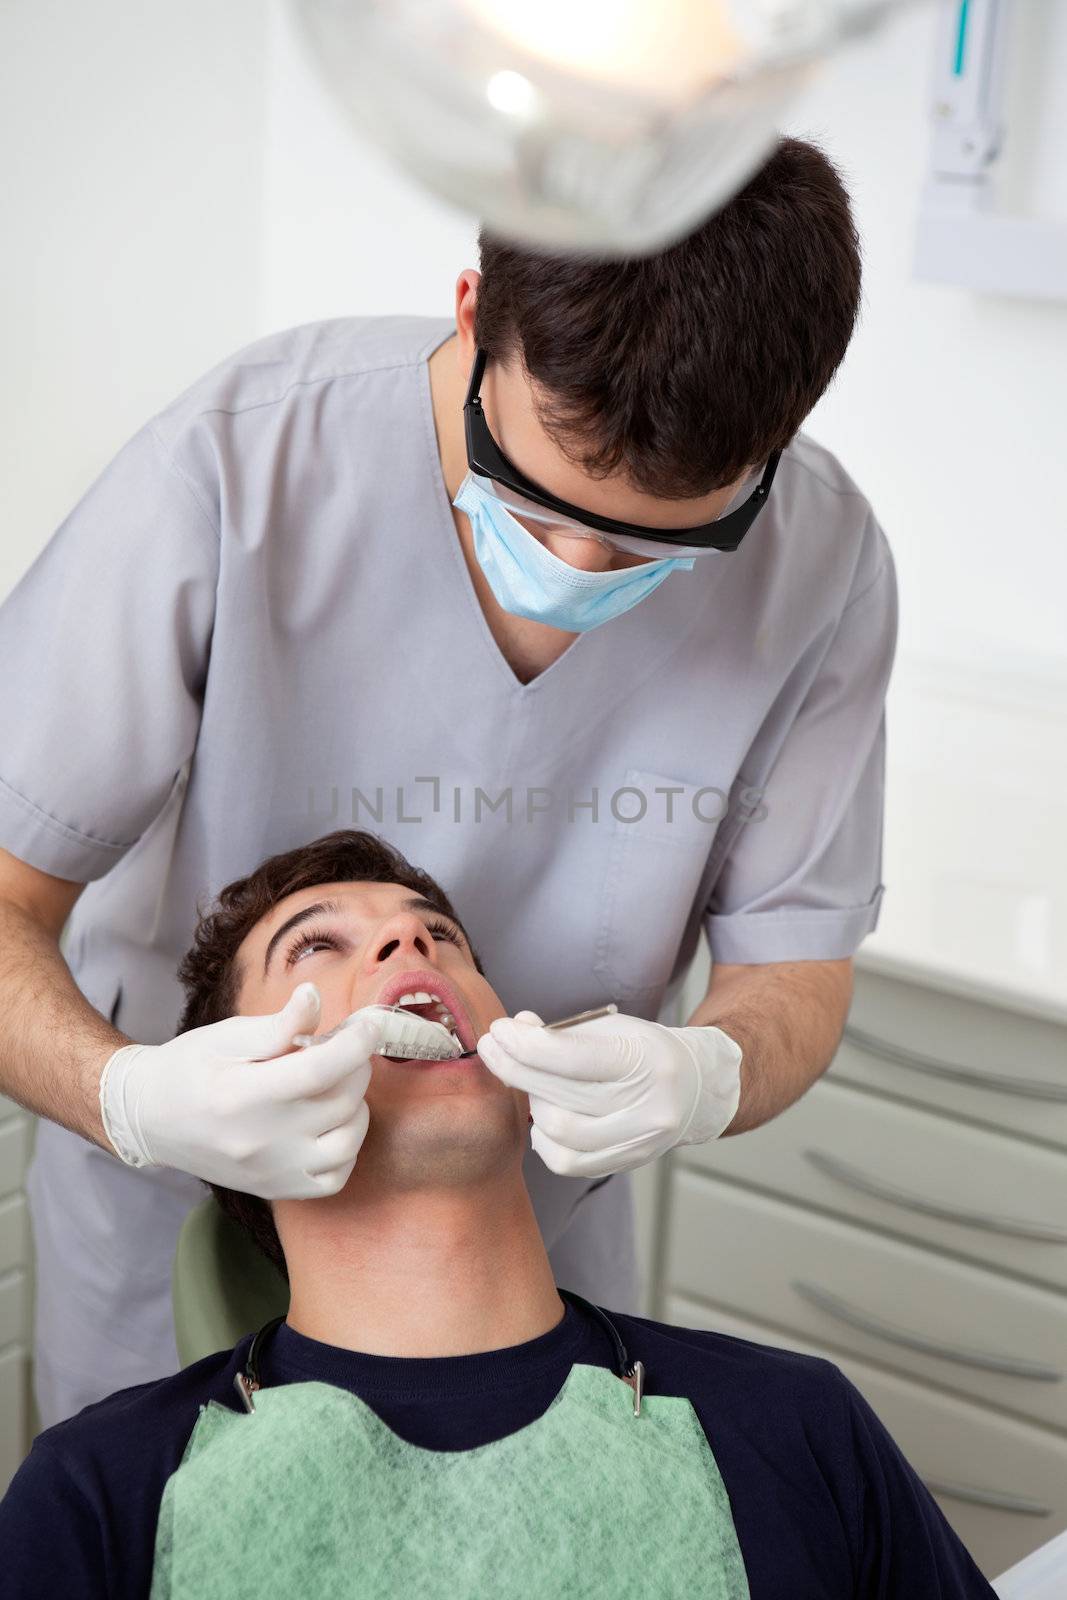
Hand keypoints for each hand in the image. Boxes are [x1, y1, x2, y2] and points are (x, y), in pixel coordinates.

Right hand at [98, 982, 382, 1197]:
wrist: (149, 1119)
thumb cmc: (187, 1068)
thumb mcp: (226, 1036)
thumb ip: (277, 1024)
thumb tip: (315, 998)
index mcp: (243, 1095)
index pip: (320, 1071)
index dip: (355, 1045)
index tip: (368, 1026)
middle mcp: (261, 1141)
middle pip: (340, 1102)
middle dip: (355, 1066)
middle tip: (341, 1047)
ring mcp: (271, 1171)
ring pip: (348, 1142)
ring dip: (356, 1106)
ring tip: (334, 1084)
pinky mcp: (276, 1189)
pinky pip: (335, 1178)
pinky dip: (346, 1148)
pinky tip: (330, 1123)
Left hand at [477, 1010, 742, 1178]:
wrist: (694, 1087)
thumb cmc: (643, 1051)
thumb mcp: (610, 1028)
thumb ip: (560, 1033)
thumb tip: (513, 1031)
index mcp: (646, 1059)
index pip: (572, 1057)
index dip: (526, 1045)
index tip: (499, 1030)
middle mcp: (649, 1106)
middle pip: (560, 1096)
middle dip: (516, 1069)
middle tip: (492, 1048)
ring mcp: (641, 1141)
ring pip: (560, 1132)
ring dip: (531, 1104)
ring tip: (527, 1083)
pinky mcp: (628, 1163)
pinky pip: (568, 1161)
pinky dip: (544, 1138)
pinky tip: (543, 1117)